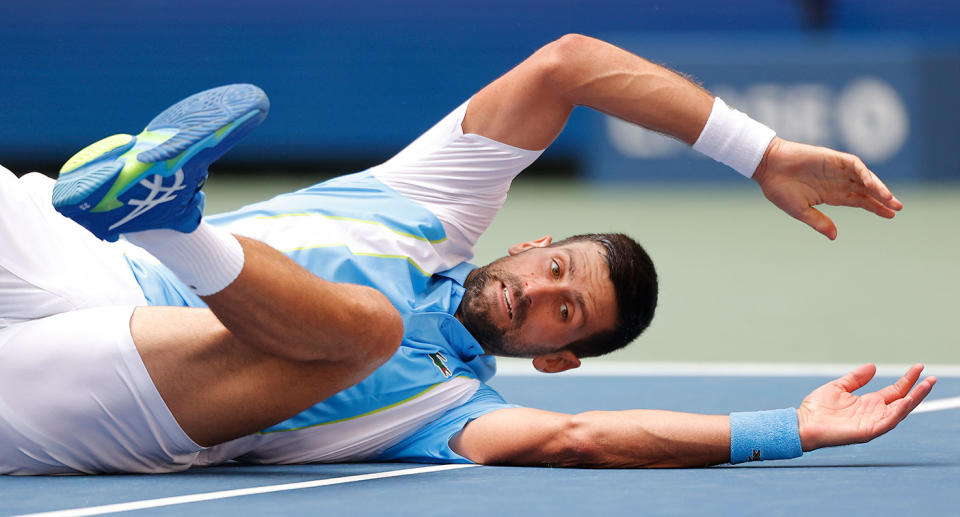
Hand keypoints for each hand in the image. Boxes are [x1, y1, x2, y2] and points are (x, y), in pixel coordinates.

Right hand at [752, 138, 903, 239]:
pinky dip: (863, 173)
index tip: (891, 215)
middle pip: (866, 190)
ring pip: (863, 177)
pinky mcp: (832, 158)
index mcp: (831, 195)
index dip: (875, 207)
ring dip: (877, 186)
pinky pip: (854, 164)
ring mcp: (836, 169)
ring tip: (889, 198)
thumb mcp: (800, 211)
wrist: (767, 167)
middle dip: (883, 198)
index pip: (859, 201)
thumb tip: (835, 236)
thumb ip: (818, 222)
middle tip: (898, 208)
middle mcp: (837, 181)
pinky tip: (870, 183)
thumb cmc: (779, 188)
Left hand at [797, 363, 935, 451]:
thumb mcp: (839, 387)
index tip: (919, 367)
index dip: (908, 380)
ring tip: (926, 386)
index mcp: (869, 403)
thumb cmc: (817, 408)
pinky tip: (907, 401)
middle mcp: (874, 413)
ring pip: (900, 411)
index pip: (895, 391)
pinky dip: (899, 412)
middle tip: (932, 378)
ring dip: (914, 399)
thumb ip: (856, 378)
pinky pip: (888, 421)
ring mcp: (873, 423)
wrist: (803, 423)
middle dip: (918, 390)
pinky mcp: (868, 431)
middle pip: (903, 401)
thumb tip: (873, 366)